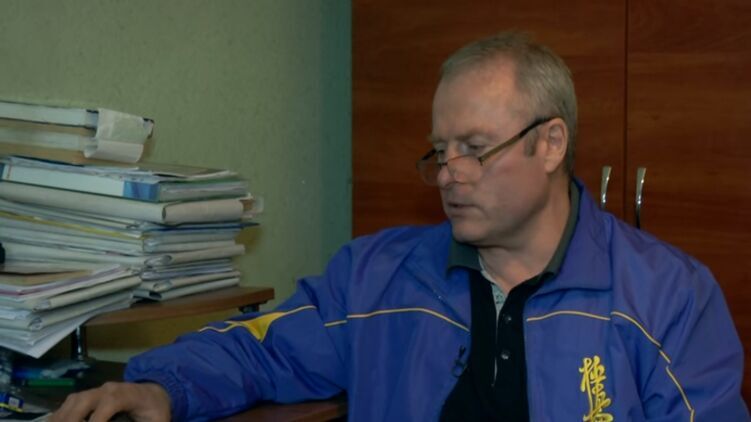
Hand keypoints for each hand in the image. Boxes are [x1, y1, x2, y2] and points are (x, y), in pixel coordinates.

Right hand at [49, 381, 170, 421]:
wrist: (155, 393)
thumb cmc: (155, 409)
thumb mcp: (159, 421)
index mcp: (125, 394)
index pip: (107, 404)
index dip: (97, 420)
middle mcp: (107, 389)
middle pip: (83, 400)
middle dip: (72, 419)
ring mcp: (96, 390)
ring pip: (73, 401)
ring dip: (62, 418)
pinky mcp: (88, 395)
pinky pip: (70, 402)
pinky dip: (60, 415)